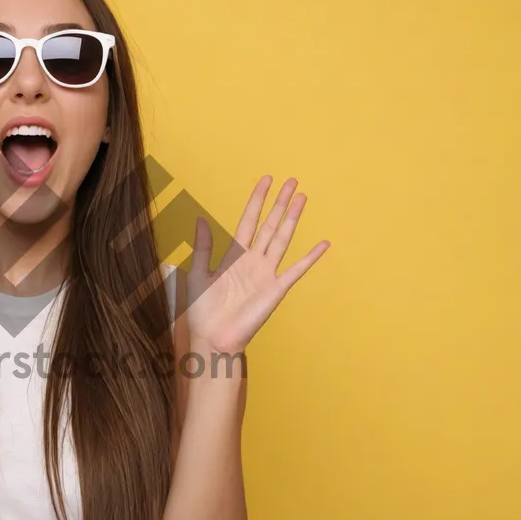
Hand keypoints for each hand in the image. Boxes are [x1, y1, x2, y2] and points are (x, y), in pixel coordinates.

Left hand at [186, 176, 329, 355]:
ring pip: (282, 239)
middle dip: (280, 203)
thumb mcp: (198, 274)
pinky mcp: (276, 289)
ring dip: (292, 219)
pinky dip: (310, 257)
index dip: (257, 201)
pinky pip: (296, 270)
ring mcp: (266, 274)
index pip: (249, 221)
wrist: (212, 338)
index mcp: (234, 256)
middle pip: (270, 225)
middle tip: (292, 181)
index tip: (266, 181)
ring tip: (302, 199)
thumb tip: (200, 219)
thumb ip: (204, 247)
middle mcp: (253, 260)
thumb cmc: (203, 310)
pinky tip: (323, 244)